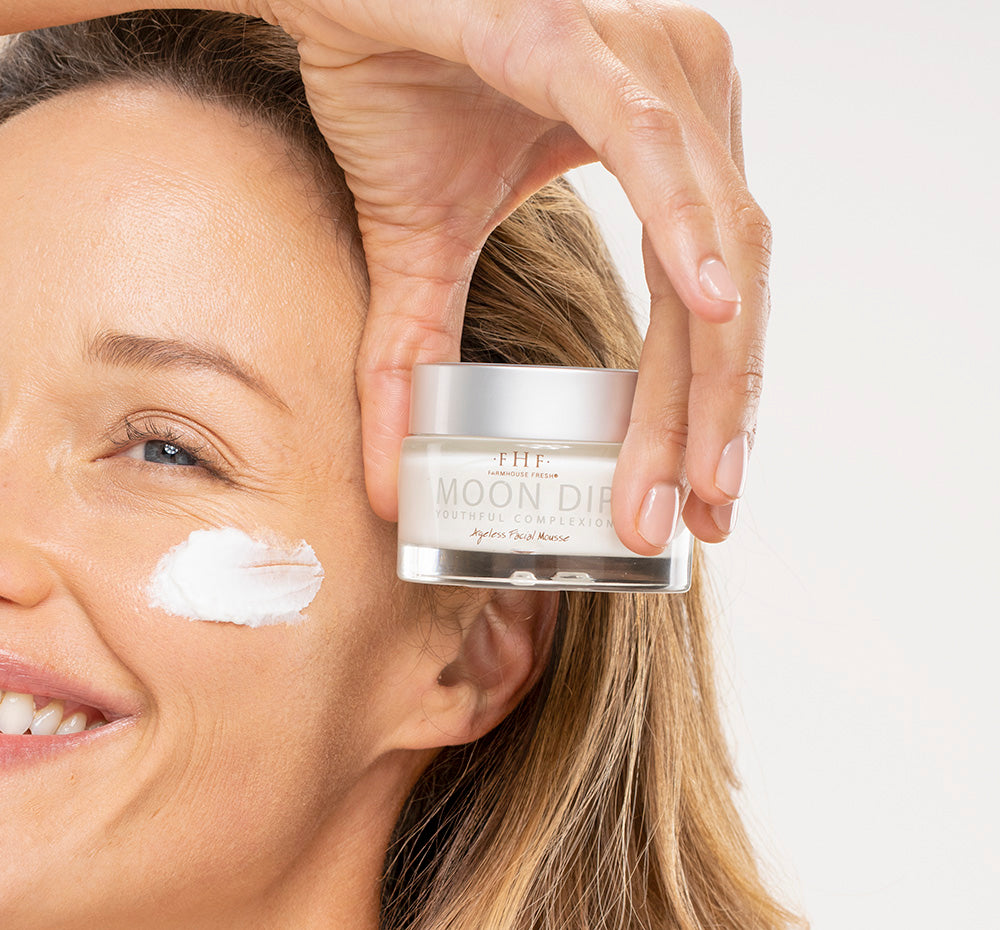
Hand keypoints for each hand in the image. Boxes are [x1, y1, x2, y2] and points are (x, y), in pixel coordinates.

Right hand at [4, 0, 771, 549]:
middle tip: (700, 517)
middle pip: (725, 289)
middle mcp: (682, 102)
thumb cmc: (392, 96)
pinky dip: (682, 227)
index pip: (704, 304)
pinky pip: (646, 145)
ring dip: (708, 368)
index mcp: (665, 149)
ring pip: (711, 238)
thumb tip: (394, 485)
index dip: (706, 408)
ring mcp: (640, 65)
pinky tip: (705, 311)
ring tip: (696, 474)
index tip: (696, 502)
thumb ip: (423, 361)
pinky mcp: (575, 42)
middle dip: (716, 416)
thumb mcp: (421, 256)